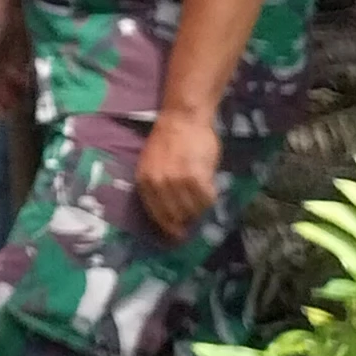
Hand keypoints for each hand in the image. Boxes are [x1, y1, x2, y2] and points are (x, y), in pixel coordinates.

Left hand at [134, 101, 222, 239]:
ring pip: (193, 210)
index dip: (168, 228)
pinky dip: (210, 198)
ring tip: (201, 196)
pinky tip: (209, 188)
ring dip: (200, 208)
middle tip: (194, 217)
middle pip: (176, 216)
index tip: (177, 236)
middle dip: (186, 220)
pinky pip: (207, 200)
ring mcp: (177, 182)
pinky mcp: (196, 178)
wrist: (182, 118)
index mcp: (144, 182)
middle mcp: (158, 185)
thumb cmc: (168, 139)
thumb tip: (173, 215)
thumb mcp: (153, 165)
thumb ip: (159, 187)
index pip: (156, 216)